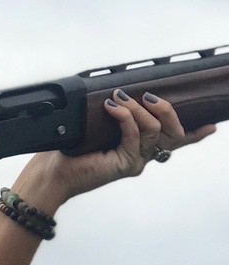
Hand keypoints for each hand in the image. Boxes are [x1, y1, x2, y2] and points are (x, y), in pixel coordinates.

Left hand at [20, 90, 216, 208]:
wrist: (52, 172)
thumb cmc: (70, 147)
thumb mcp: (98, 124)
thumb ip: (116, 113)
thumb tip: (122, 92)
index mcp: (139, 147)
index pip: (173, 140)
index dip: (194, 134)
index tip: (211, 126)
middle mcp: (142, 156)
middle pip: (174, 133)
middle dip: (167, 110)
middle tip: (151, 96)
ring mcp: (135, 161)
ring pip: (156, 131)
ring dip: (140, 110)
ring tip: (121, 98)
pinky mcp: (125, 165)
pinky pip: (135, 135)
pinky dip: (125, 117)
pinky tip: (112, 107)